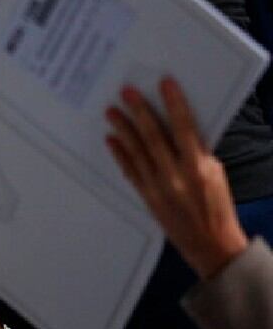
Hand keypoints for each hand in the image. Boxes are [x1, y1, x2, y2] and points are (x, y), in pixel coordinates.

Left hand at [105, 77, 248, 279]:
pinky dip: (120, 154)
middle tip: (126, 91)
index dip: (174, 104)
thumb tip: (180, 126)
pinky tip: (111, 139)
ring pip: (137, 151)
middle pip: (154, 137)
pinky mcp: (146, 197)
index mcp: (199, 168)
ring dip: (123, 129)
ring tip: (111, 111)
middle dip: (139, 112)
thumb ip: (197, 152)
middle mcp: (176, 176)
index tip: (164, 83)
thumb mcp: (215, 174)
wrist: (211, 244)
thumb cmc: (217, 205)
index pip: (185, 129)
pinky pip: (130, 170)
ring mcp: (158, 187)